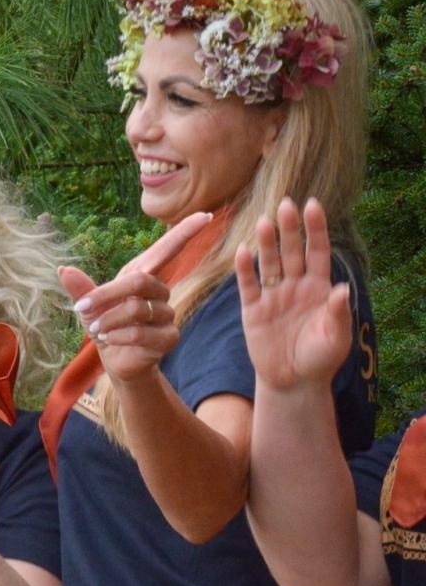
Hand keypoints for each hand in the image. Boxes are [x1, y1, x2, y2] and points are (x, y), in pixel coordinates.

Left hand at [59, 210, 211, 382]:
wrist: (114, 359)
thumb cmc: (104, 325)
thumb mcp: (88, 306)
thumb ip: (80, 288)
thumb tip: (63, 269)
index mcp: (142, 276)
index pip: (167, 250)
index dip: (185, 232)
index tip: (205, 214)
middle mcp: (160, 291)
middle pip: (140, 281)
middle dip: (106, 295)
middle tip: (81, 308)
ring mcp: (168, 314)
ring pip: (137, 309)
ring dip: (108, 320)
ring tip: (96, 330)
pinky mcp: (170, 337)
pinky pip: (141, 332)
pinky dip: (117, 337)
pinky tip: (110, 341)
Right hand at [237, 198, 350, 391]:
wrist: (293, 381)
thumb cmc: (320, 359)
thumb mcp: (335, 338)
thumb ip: (337, 313)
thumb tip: (342, 288)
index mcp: (319, 289)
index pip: (317, 252)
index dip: (316, 229)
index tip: (313, 206)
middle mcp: (295, 286)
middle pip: (291, 252)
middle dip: (290, 228)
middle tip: (286, 204)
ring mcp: (273, 296)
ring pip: (269, 263)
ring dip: (267, 243)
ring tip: (265, 221)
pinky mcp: (253, 310)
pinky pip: (248, 285)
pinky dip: (245, 269)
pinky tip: (243, 251)